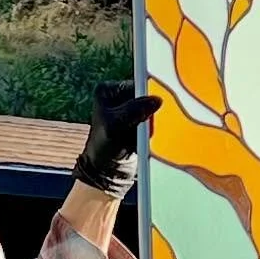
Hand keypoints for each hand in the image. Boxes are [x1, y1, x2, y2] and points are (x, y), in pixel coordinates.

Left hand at [72, 81, 162, 198]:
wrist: (106, 174)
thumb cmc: (102, 149)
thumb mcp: (114, 126)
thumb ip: (133, 110)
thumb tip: (156, 100)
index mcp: (108, 91)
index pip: (136, 84)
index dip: (148, 93)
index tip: (157, 104)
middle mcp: (119, 98)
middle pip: (145, 97)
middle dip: (151, 109)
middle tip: (151, 122)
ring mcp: (130, 112)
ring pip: (151, 110)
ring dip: (153, 121)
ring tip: (146, 134)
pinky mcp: (139, 125)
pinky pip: (153, 122)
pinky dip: (154, 130)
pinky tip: (149, 139)